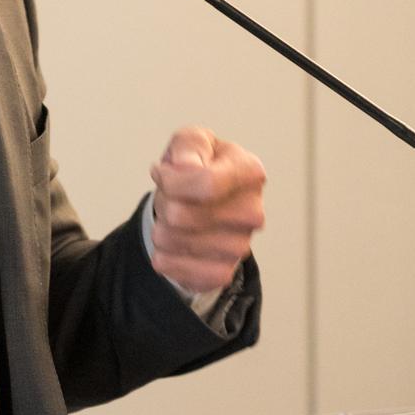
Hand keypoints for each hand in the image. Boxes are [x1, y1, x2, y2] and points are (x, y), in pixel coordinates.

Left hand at [149, 126, 265, 293]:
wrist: (198, 203)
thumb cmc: (195, 167)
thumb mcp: (190, 142)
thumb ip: (188, 144)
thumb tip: (187, 167)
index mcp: (249, 172)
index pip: (206, 183)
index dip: (171, 180)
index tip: (162, 173)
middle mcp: (253, 212)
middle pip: (182, 215)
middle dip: (163, 202)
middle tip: (170, 197)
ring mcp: (240, 246)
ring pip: (173, 241)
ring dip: (161, 228)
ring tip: (174, 217)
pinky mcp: (223, 272)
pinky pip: (176, 269)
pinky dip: (163, 255)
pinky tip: (173, 243)